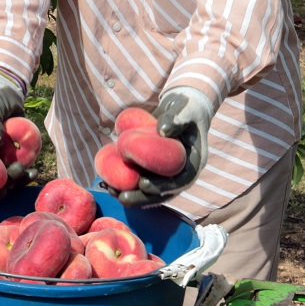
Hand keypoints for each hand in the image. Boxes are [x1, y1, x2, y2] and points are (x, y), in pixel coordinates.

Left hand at [115, 87, 215, 205]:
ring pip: (151, 189)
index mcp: (194, 162)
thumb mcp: (185, 109)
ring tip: (112, 193)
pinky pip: (142, 178)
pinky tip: (110, 183)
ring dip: (133, 194)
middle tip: (123, 198)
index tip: (143, 184)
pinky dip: (127, 182)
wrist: (182, 107)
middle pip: (164, 192)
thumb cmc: (186, 107)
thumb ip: (177, 118)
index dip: (163, 187)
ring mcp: (168, 172)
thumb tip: (163, 131)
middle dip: (143, 198)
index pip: (181, 181)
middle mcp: (182, 172)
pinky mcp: (155, 168)